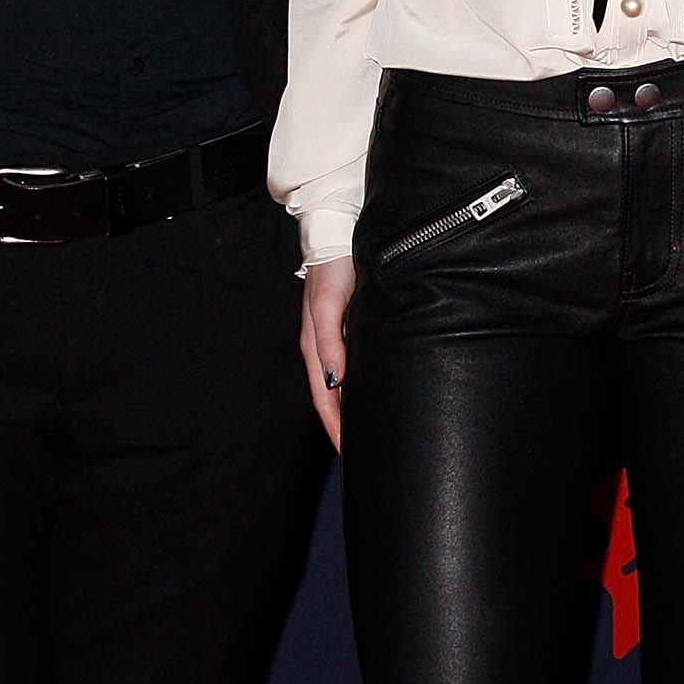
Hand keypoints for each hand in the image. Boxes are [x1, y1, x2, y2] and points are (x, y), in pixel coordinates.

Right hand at [299, 257, 356, 449]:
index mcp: (315, 346)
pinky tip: (368, 391)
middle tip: (362, 449)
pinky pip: (348, 366)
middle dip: (342, 424)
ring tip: (365, 430)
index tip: (349, 450)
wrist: (336, 233)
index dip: (335, 426)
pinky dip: (355, 385)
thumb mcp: (330, 304)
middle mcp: (323, 347)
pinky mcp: (344, 328)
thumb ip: (329, 341)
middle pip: (331, 396)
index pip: (324, 398)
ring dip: (349, 407)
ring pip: (340, 383)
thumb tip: (334, 381)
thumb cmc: (333, 268)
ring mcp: (333, 338)